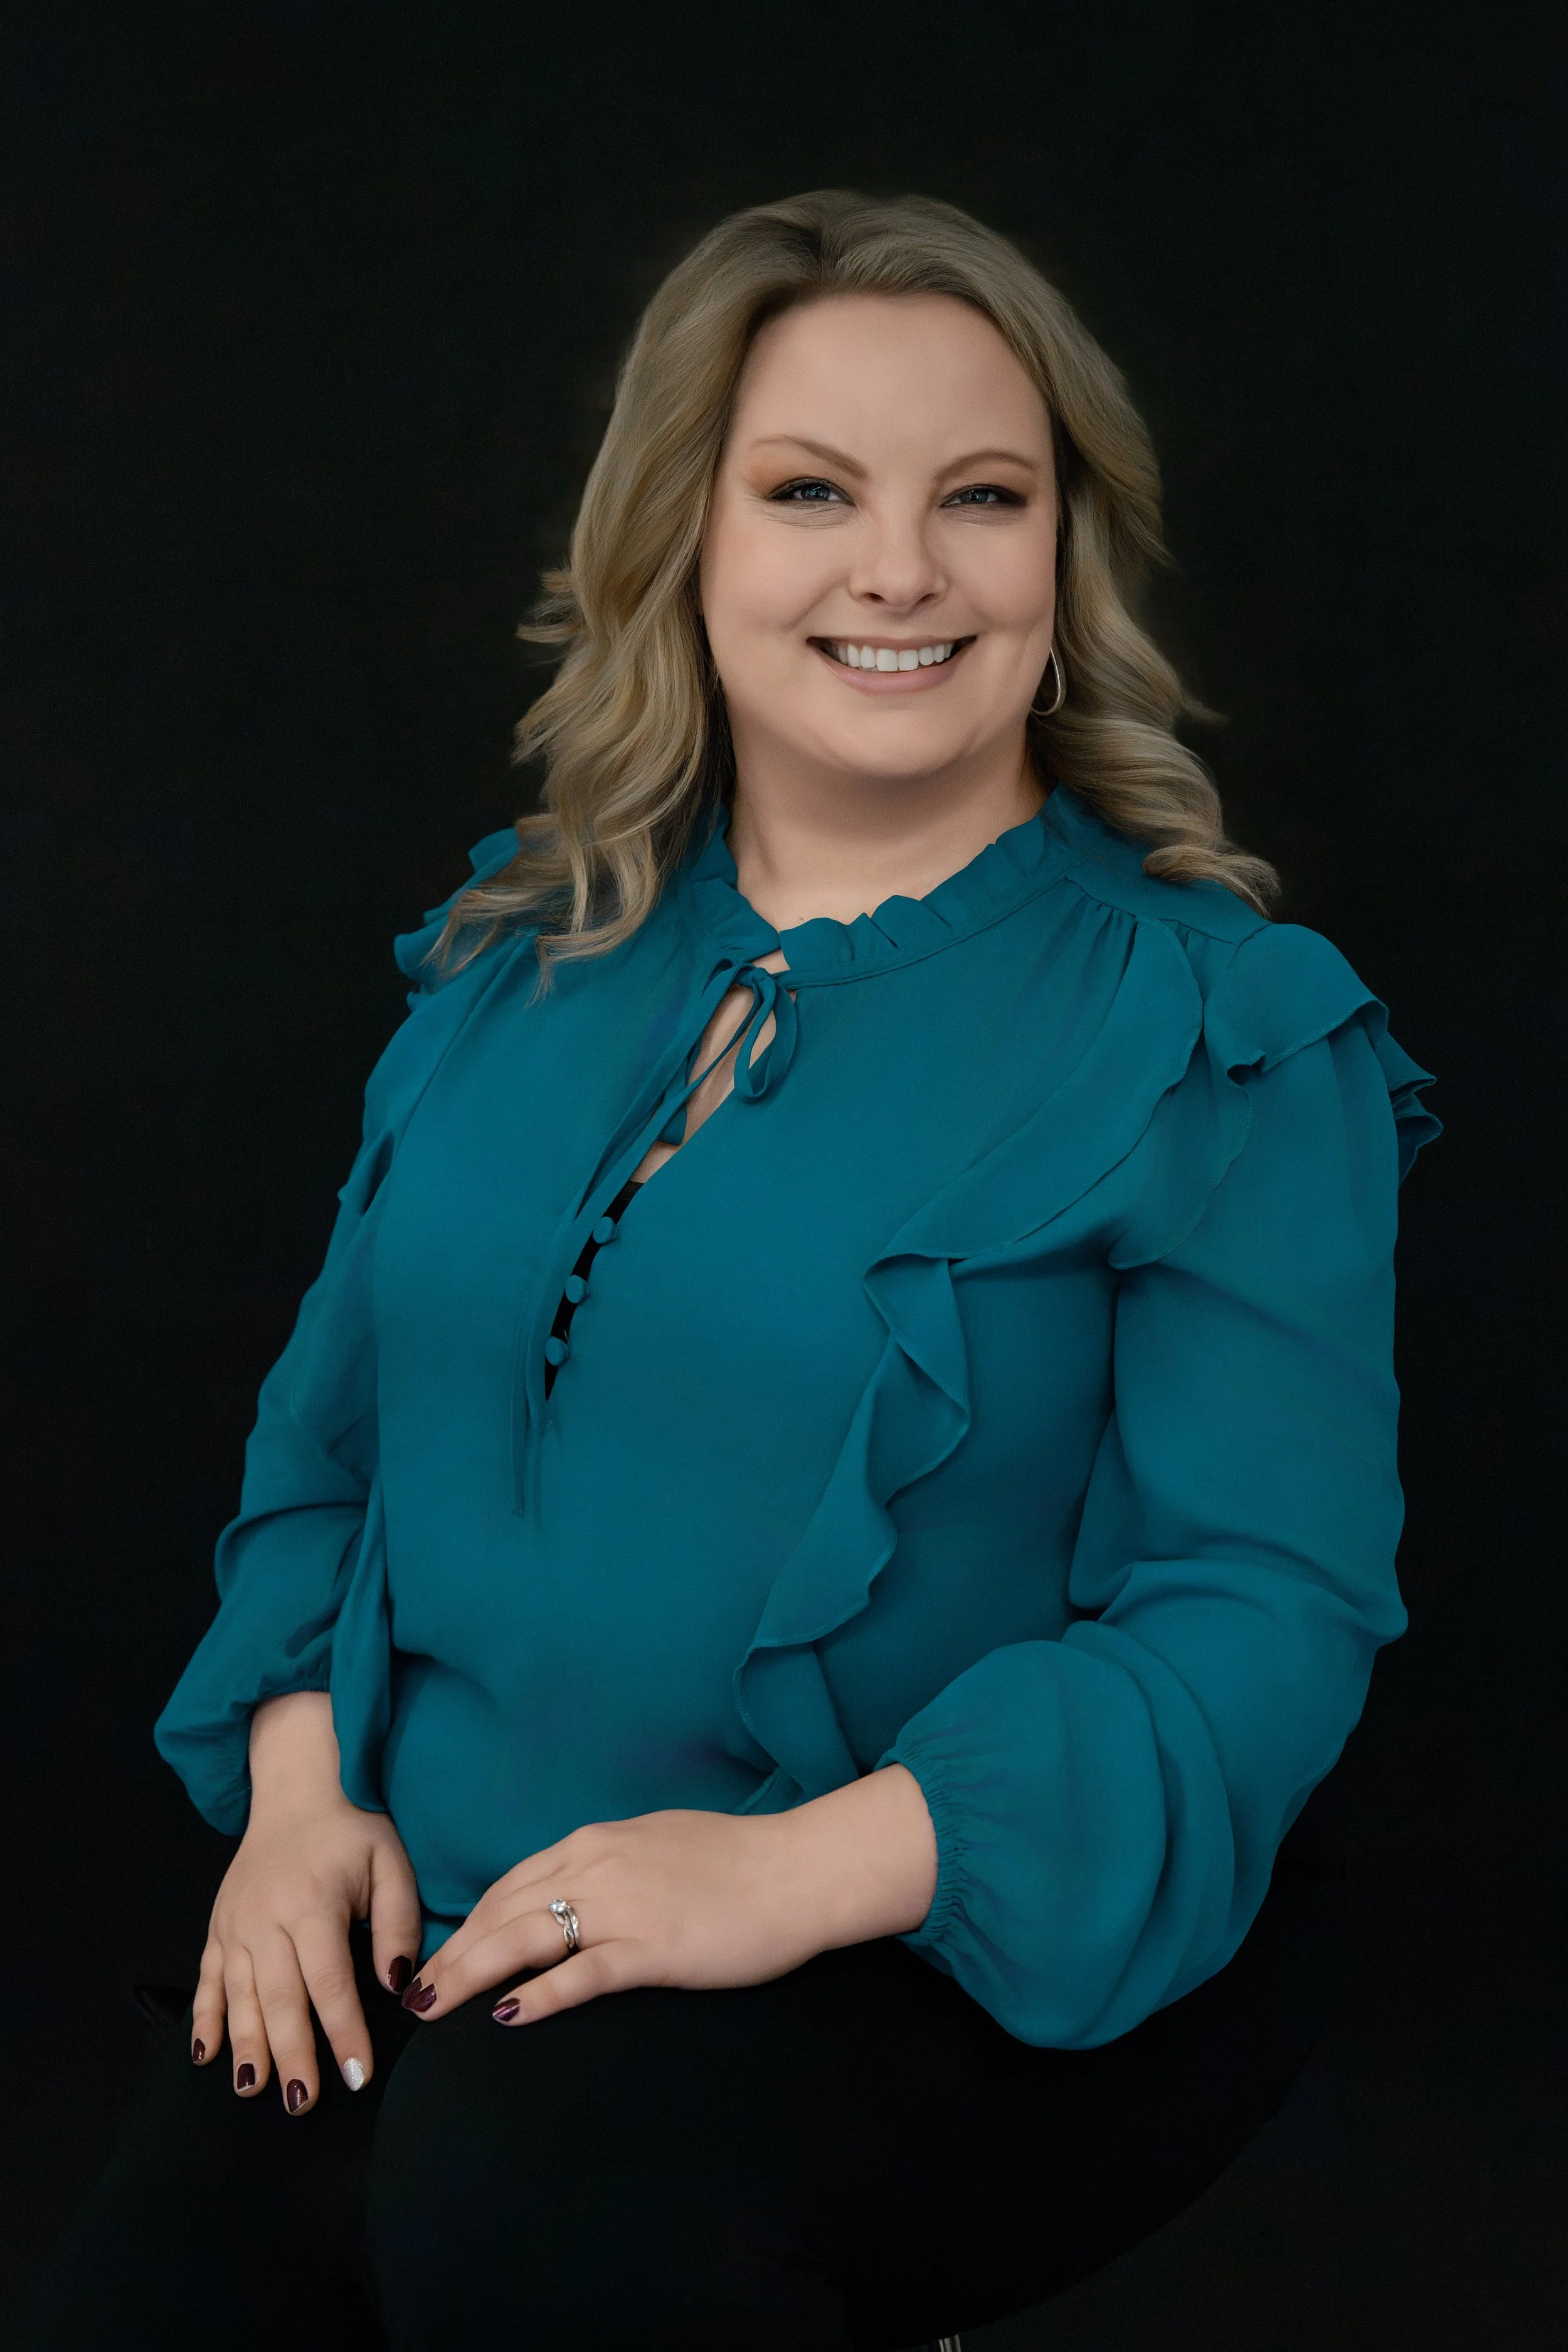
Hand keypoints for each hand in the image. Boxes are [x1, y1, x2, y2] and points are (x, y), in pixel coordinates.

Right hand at [191, 1692, 421, 2111]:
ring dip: (246, 2047)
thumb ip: (397, 1921)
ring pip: (238, 1997)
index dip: (344, 2032)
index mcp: (313, 1904)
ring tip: (255, 2091)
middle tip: (304, 2102)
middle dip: (292, 2054)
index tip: (358, 2077)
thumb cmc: (353, 1830)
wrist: (297, 1791)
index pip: (329, 1982)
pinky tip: (206, 2057)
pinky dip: (204, 2020)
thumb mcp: (390, 1862)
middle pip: (279, 1999)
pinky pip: (206, 1980)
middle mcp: (266, 1919)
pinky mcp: (217, 1928)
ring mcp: (235, 1925)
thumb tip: (398, 1982)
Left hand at [400, 1762, 937, 2028]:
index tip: (442, 1955)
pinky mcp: (650, 1949)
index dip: (469, 1923)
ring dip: (472, 1973)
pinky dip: (540, 1994)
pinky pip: (581, 1973)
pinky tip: (508, 2016)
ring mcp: (621, 1908)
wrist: (795, 1870)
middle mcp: (596, 1868)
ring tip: (436, 2007)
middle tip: (418, 1994)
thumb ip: (610, 1866)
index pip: (511, 1885)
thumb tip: (575, 1891)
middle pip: (503, 1912)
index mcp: (596, 1843)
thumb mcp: (656, 1845)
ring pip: (524, 1939)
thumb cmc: (735, 1862)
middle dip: (454, 1953)